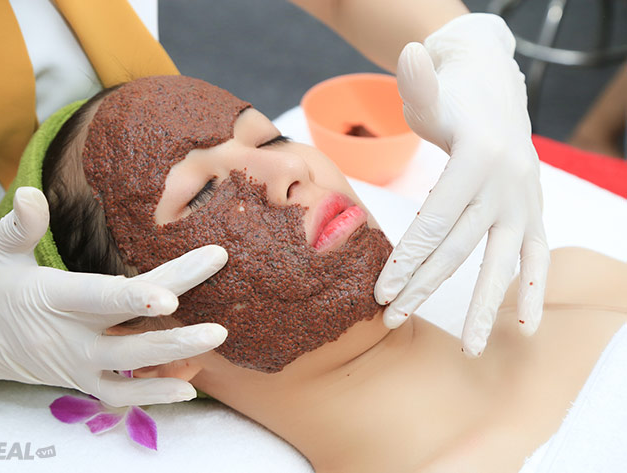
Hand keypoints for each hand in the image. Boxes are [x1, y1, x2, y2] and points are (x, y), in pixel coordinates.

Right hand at [0, 187, 227, 405]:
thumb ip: (19, 226)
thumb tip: (31, 193)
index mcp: (49, 299)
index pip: (99, 299)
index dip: (136, 299)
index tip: (174, 297)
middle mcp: (65, 339)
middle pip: (128, 337)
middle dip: (176, 334)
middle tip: (222, 326)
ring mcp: (73, 366)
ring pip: (129, 371)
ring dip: (173, 360)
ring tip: (215, 342)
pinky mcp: (77, 381)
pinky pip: (117, 396)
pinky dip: (152, 395)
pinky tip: (189, 386)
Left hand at [374, 14, 549, 355]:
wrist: (498, 91)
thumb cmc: (453, 98)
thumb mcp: (433, 91)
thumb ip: (419, 83)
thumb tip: (408, 52)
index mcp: (476, 159)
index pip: (435, 221)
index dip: (407, 259)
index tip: (381, 293)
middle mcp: (505, 185)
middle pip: (458, 248)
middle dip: (422, 287)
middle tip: (391, 319)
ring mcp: (523, 203)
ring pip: (499, 263)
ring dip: (481, 307)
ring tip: (467, 348)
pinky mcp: (532, 214)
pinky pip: (537, 259)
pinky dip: (534, 292)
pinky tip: (525, 329)